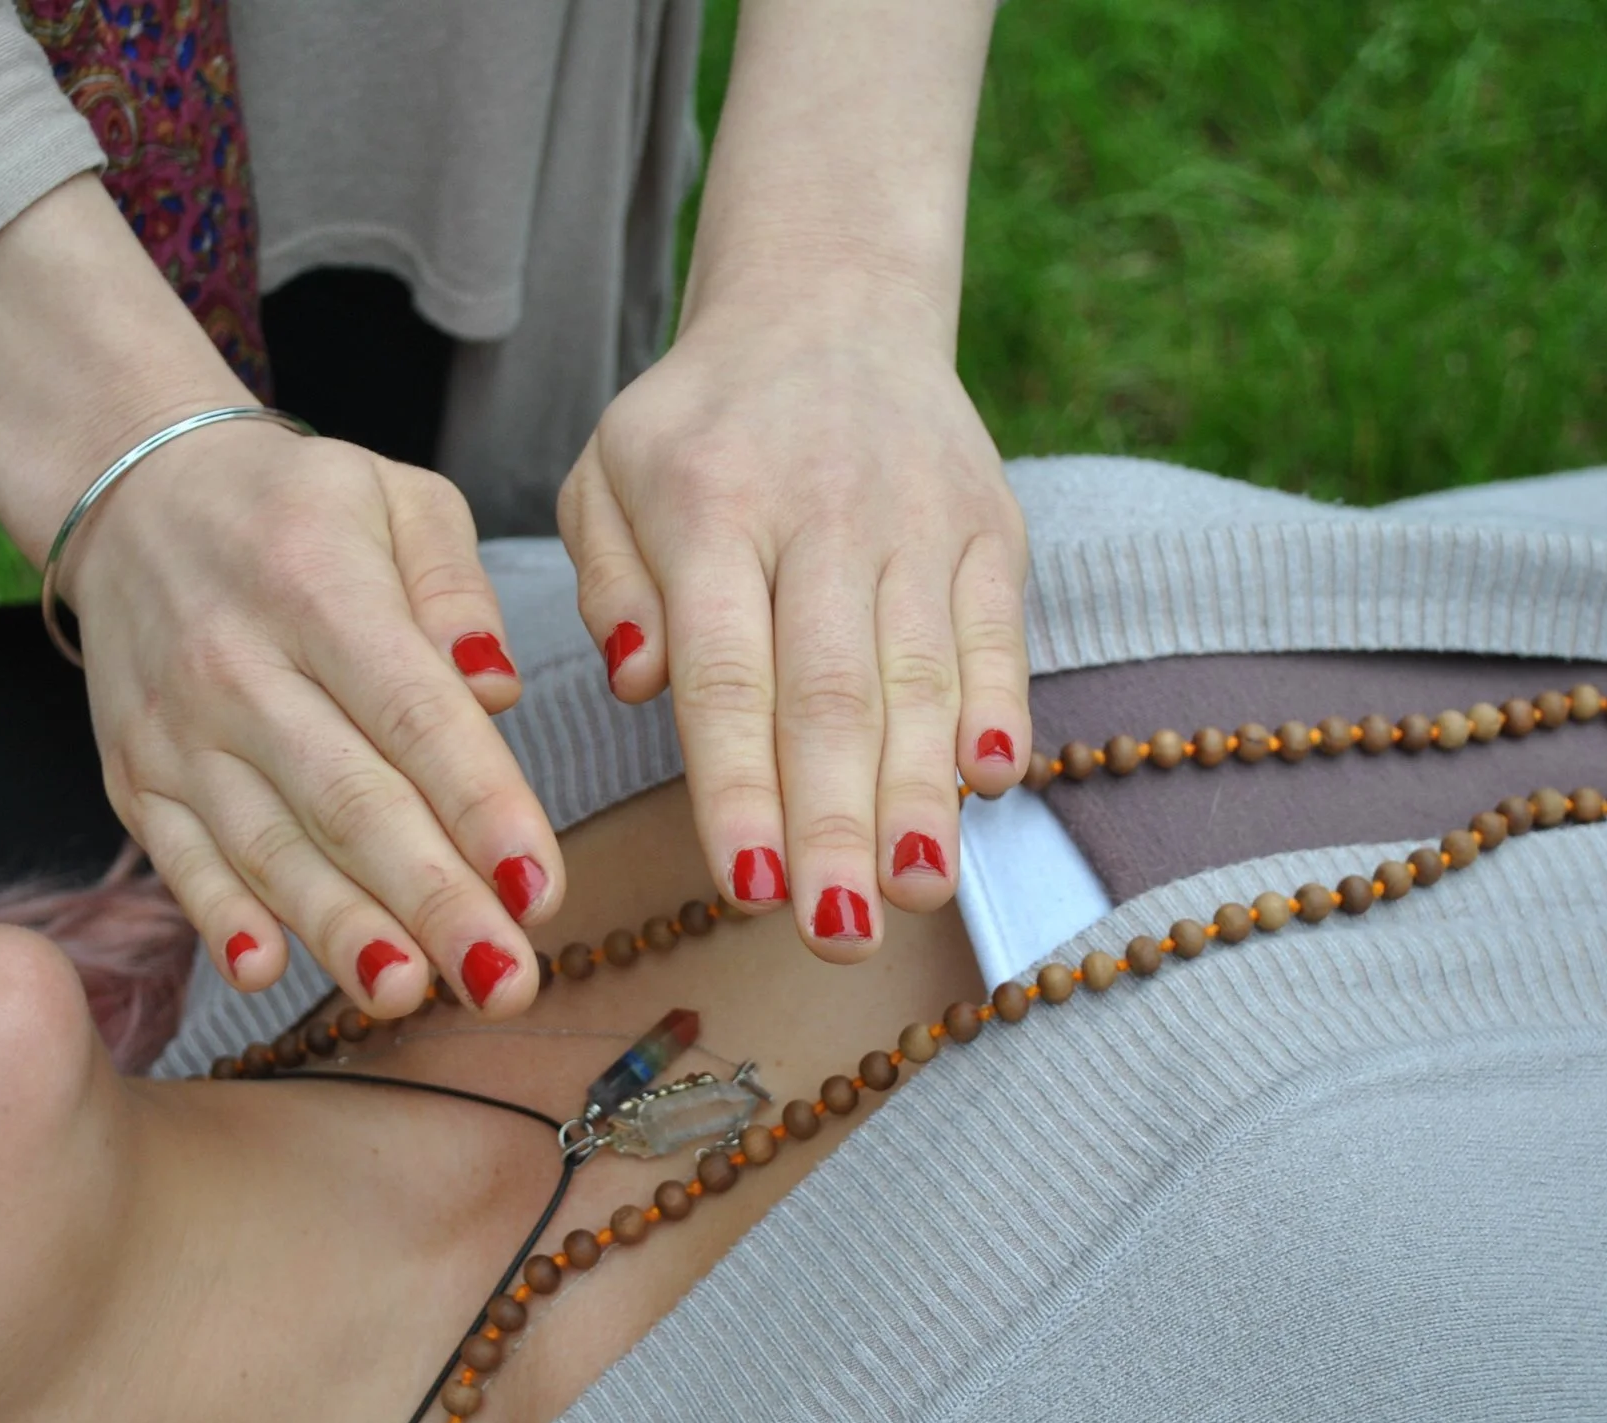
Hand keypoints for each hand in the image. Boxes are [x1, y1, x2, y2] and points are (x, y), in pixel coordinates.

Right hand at [0, 178, 557, 1018]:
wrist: (133, 496)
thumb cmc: (299, 509)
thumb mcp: (399, 501)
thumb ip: (457, 590)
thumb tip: (498, 689)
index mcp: (321, 587)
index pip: (414, 715)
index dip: (480, 807)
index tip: (542, 889)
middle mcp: (240, 664)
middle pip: (349, 800)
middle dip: (432, 899)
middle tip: (506, 979)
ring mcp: (177, 730)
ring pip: (269, 845)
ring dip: (342, 929)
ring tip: (413, 994)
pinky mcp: (133, 778)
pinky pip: (178, 860)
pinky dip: (220, 919)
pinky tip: (267, 975)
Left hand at [559, 292, 1029, 961]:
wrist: (831, 305)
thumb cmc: (700, 428)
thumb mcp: (608, 474)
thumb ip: (608, 581)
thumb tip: (635, 684)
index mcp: (709, 506)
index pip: (727, 672)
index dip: (741, 786)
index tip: (749, 888)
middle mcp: (822, 512)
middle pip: (830, 692)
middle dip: (835, 822)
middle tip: (836, 934)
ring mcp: (917, 518)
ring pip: (921, 675)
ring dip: (920, 793)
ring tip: (914, 892)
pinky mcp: (989, 524)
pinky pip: (997, 630)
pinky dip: (998, 708)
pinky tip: (989, 786)